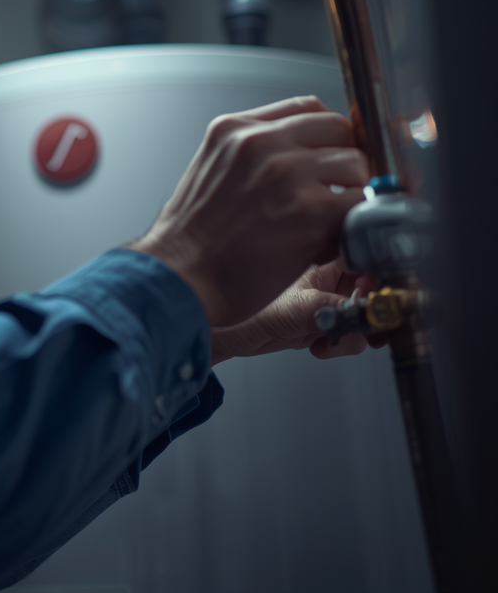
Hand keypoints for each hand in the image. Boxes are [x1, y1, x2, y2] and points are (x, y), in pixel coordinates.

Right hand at [130, 96, 368, 328]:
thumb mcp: (212, 171)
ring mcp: (285, 172)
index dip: (326, 135)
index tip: (329, 155)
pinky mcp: (308, 209)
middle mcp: (259, 142)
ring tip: (321, 222)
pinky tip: (322, 242)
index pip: (307, 107)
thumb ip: (254, 153)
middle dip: (341, 161)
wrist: (179, 278)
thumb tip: (303, 155)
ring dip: (348, 194)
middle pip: (337, 128)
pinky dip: (349, 224)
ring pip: (355, 164)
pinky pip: (358, 203)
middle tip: (331, 192)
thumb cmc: (192, 239)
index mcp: (233, 129)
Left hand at [210, 261, 383, 363]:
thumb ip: (334, 310)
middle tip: (362, 319)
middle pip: (371, 281)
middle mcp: (320, 267)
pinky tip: (320, 346)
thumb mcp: (292, 309)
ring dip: (356, 328)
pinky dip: (342, 341)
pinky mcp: (317, 317)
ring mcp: (320, 293)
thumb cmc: (230, 304)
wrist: (210, 333)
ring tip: (334, 337)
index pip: (363, 248)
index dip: (379, 270)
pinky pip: (348, 329)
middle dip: (372, 305)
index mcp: (314, 246)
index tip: (381, 291)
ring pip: (363, 309)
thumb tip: (371, 312)